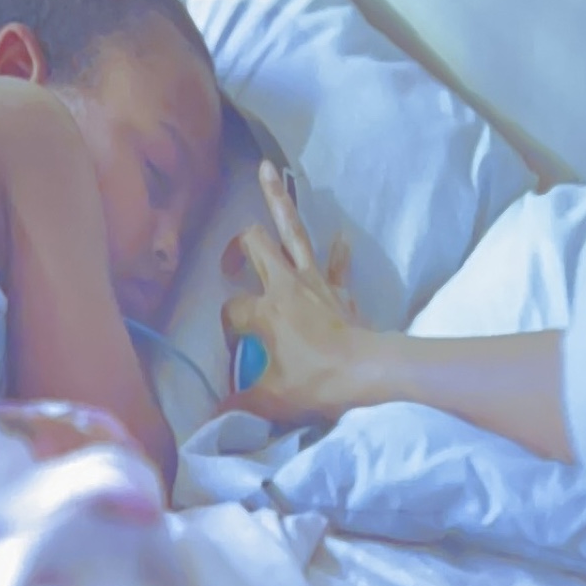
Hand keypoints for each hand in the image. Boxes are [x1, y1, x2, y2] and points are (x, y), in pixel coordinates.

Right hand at [219, 165, 366, 421]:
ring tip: (268, 169)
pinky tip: (340, 236)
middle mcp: (286, 285)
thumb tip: (213, 417)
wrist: (371, 372)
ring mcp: (315, 282)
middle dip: (238, 242)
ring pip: (294, 232)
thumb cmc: (319, 382)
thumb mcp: (273, 398)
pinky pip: (337, 264)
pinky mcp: (339, 290)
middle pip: (256, 244)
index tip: (234, 350)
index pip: (232, 310)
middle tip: (228, 258)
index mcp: (265, 310)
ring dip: (280, 200)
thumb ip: (241, 403)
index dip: (227, 328)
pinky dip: (337, 252)